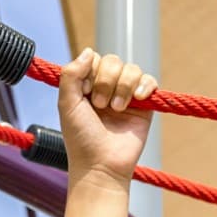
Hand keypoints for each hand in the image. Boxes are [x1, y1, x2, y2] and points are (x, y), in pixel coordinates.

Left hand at [58, 48, 157, 186]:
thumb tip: (88, 50)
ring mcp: (126, 97)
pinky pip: (150, 81)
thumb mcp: (66, 105)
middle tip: (100, 106)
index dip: (92, 71)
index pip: (94, 59)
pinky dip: (144, 86)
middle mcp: (106, 89)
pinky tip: (137, 100)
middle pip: (113, 61)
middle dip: (106, 80)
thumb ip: (70, 75)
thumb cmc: (81, 139)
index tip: (86, 92)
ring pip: (131, 69)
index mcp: (87, 88)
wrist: (101, 165)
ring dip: (123, 87)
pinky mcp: (144, 106)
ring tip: (116, 109)